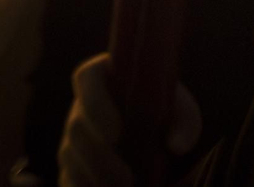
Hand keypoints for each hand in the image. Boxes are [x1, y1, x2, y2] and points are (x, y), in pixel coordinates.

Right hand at [58, 54, 201, 186]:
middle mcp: (81, 105)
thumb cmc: (164, 111)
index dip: (96, 104)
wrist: (153, 133)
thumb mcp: (180, 110)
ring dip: (95, 176)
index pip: (87, 78)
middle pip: (77, 126)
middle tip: (126, 179)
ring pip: (71, 155)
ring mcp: (72, 136)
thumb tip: (178, 145)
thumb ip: (186, 120)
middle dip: (100, 156)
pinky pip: (68, 179)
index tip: (117, 132)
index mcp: (104, 77)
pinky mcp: (70, 165)